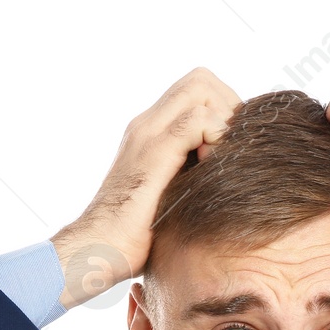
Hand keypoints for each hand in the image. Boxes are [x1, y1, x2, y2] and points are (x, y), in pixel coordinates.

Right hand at [51, 67, 241, 309]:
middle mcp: (147, 125)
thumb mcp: (170, 196)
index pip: (195, 90)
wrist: (98, 249)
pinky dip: (217, 138)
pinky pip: (198, 120)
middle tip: (232, 148)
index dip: (222, 108)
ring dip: (224, 120)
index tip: (229, 147)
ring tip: (221, 159)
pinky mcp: (154, 152)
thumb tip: (228, 173)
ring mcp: (148, 134)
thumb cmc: (135, 237)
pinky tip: (210, 169)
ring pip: (200, 89)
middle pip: (200, 79)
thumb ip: (190, 175)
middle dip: (229, 106)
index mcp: (150, 132)